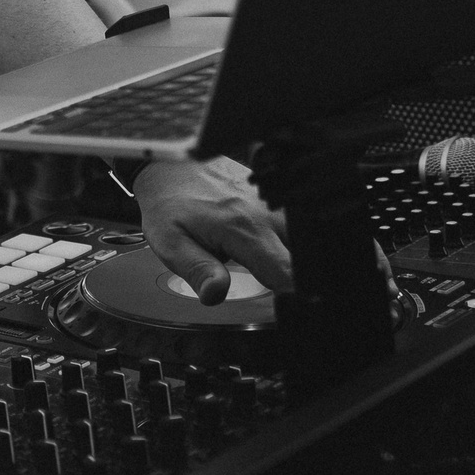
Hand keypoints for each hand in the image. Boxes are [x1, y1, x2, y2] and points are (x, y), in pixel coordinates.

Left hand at [134, 156, 292, 301]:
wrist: (170, 168)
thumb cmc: (169, 205)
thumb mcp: (171, 242)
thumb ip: (197, 270)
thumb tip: (215, 294)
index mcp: (243, 228)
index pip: (287, 272)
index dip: (292, 296)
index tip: (287, 307)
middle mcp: (267, 214)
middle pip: (306, 258)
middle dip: (299, 279)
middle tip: (271, 286)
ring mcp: (276, 204)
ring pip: (305, 240)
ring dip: (293, 257)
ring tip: (267, 265)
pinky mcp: (277, 199)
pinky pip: (297, 225)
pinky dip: (291, 241)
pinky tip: (272, 247)